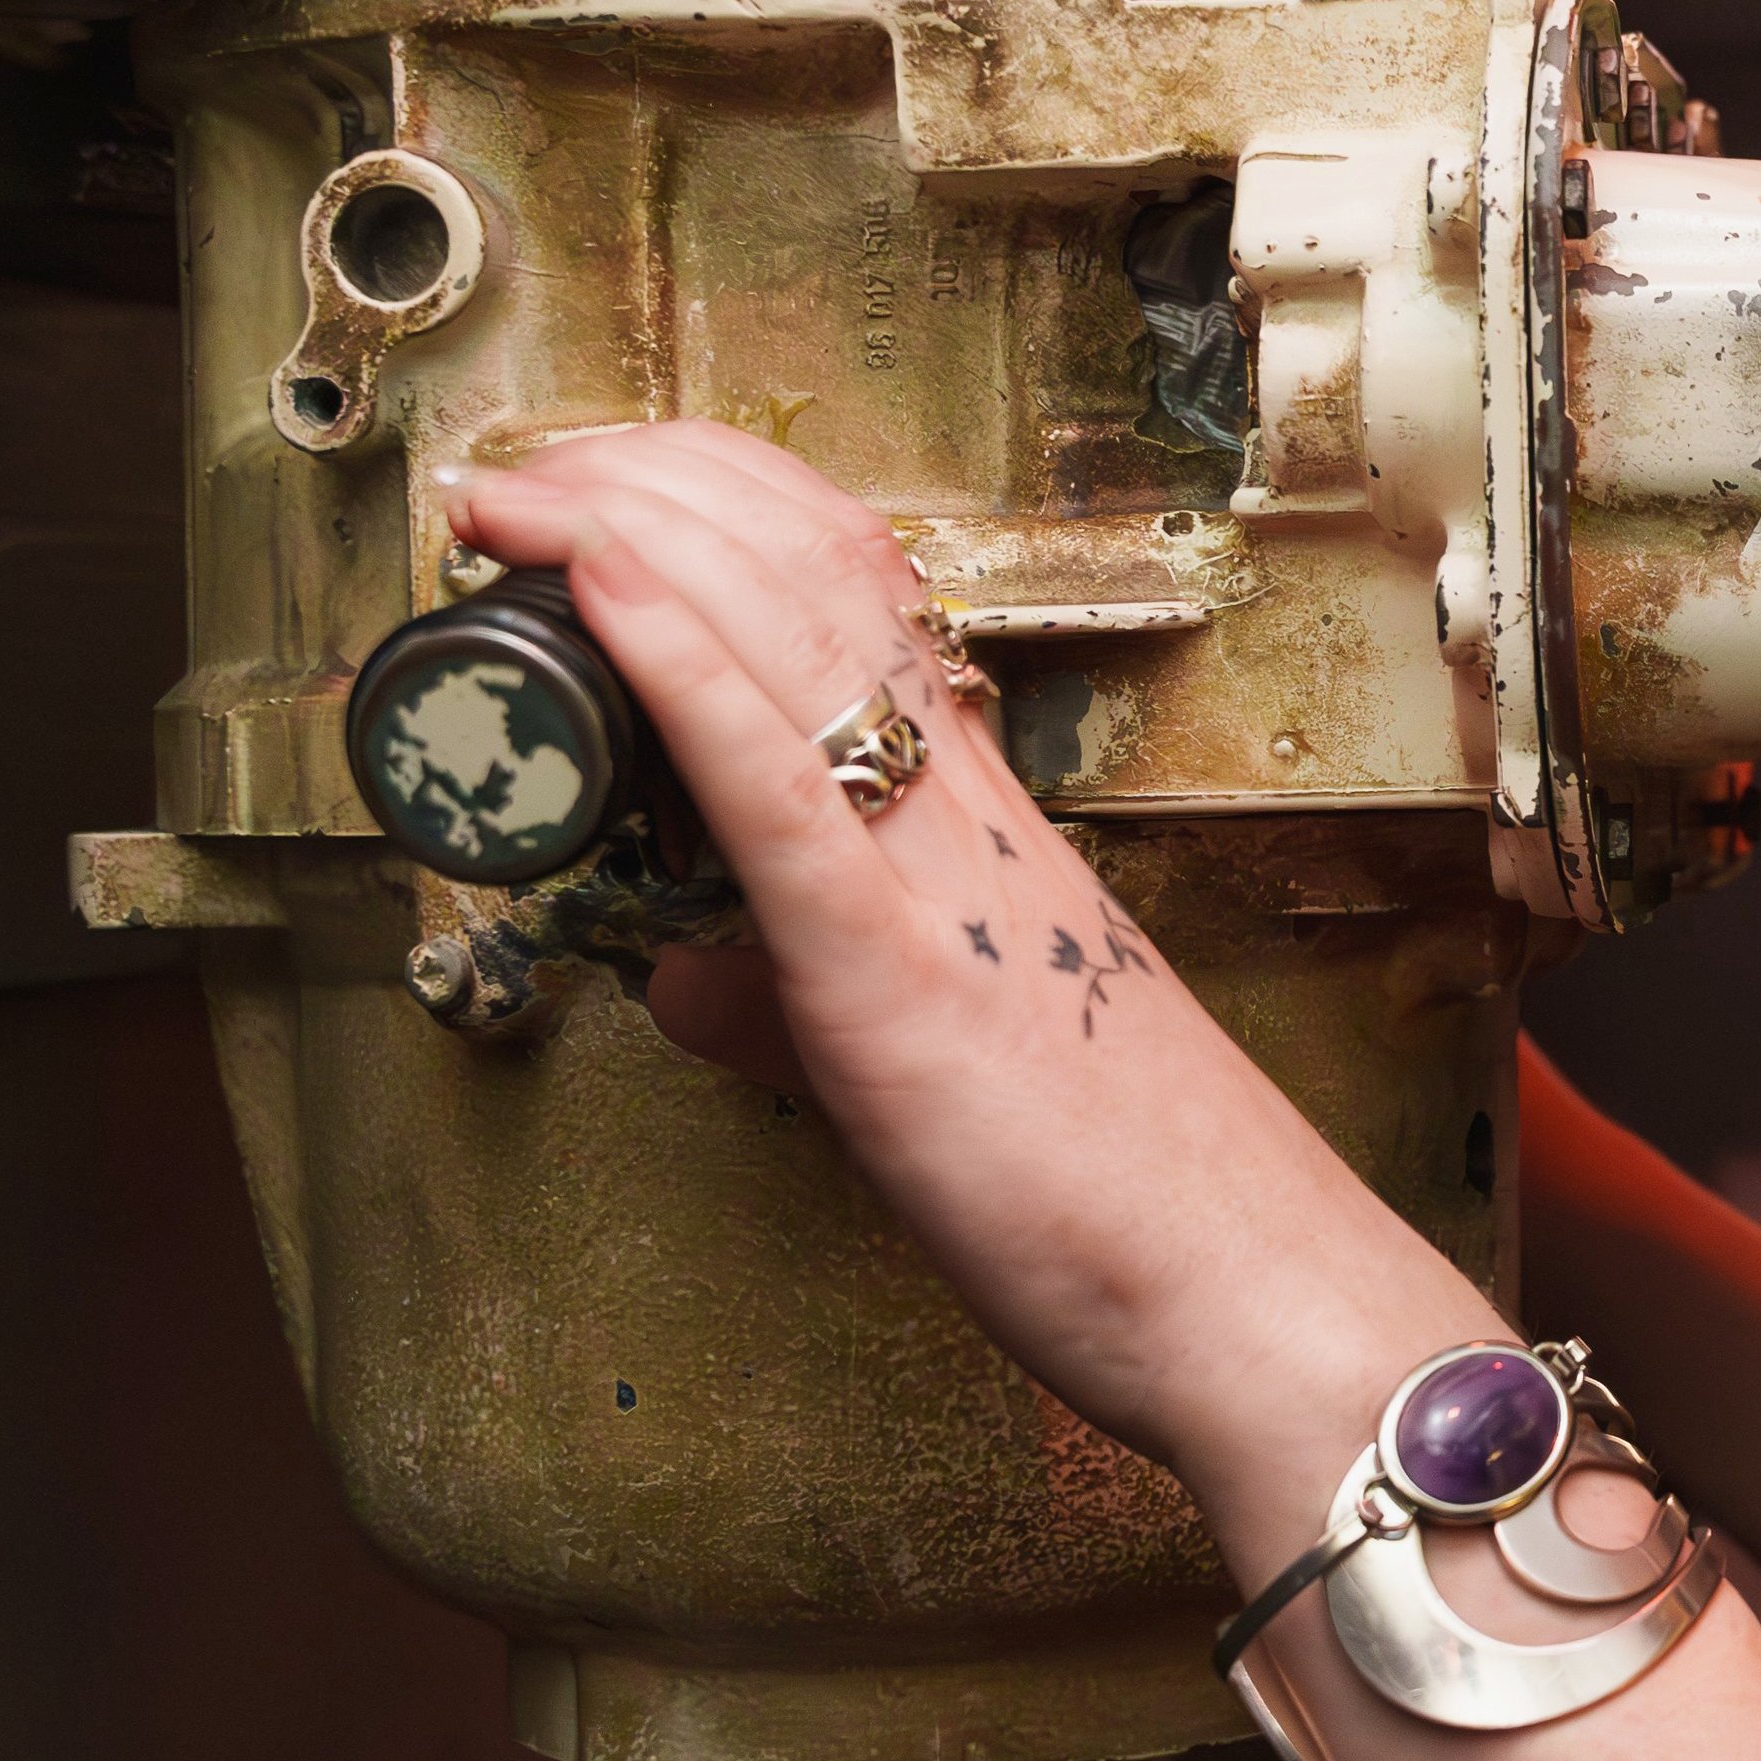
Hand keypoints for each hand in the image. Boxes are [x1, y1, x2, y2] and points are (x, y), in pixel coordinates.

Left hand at [432, 422, 1445, 1509]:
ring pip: (785, 634)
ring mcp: (927, 877)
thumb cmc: (1108, 1192)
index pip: (846, 580)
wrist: (1244, 1293)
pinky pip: (778, 792)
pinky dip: (678, 668)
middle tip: (516, 467)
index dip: (713, 498)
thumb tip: (689, 978)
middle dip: (644, 481)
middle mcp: (955, 809)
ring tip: (519, 489)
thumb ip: (796, 1000)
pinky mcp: (892, 974)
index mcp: (969, 813)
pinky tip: (600, 586)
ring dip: (629, 531)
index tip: (599, 481)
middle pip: (803, 563)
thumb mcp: (921, 1061)